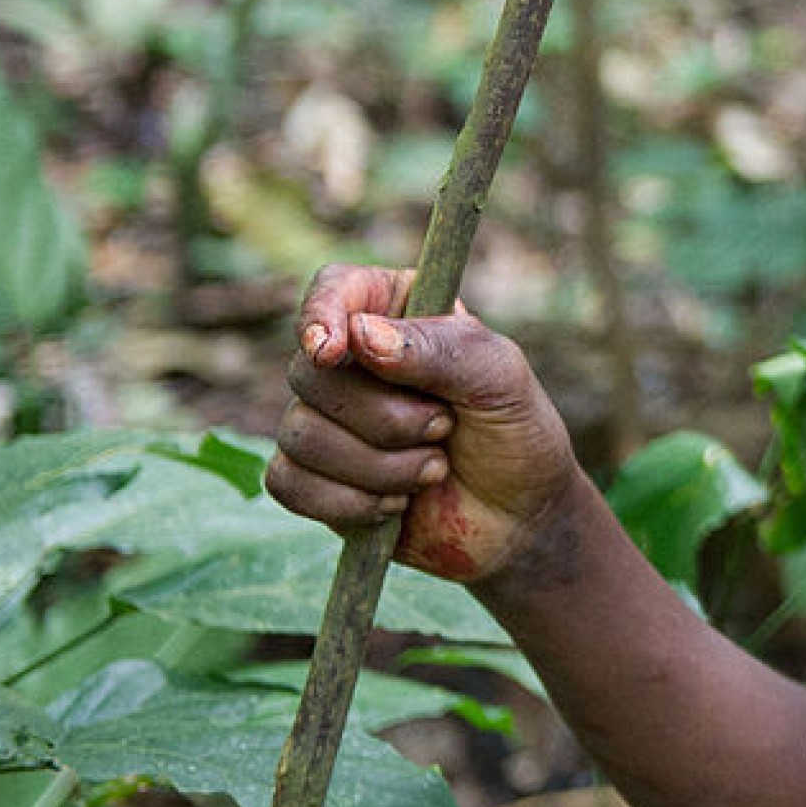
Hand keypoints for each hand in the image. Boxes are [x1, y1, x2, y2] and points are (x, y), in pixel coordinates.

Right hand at [265, 263, 584, 586]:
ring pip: (299, 433)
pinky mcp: (314, 476)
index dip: (321, 315)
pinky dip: (345, 502)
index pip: (335, 289)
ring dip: (377, 466)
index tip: (333, 351)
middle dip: (382, 417)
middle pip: (309, 372)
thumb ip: (439, 349)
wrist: (519, 517)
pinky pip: (287, 482)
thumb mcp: (500, 379)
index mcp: (400, 312)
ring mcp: (328, 419)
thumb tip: (361, 335)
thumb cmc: (516, 433)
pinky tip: (395, 504)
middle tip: (444, 428)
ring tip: (433, 470)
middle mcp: (354, 360)